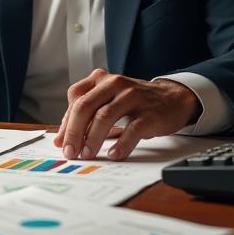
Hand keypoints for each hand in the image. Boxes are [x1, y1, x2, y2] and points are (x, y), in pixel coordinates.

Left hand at [54, 69, 200, 160]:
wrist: (173, 98)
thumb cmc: (134, 102)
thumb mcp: (108, 101)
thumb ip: (85, 116)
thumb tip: (60, 139)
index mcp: (101, 79)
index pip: (75, 98)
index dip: (66, 122)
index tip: (62, 143)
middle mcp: (114, 84)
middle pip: (86, 106)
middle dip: (74, 131)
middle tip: (70, 152)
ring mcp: (133, 96)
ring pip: (105, 116)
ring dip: (93, 139)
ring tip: (88, 154)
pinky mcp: (149, 113)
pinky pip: (132, 130)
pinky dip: (121, 145)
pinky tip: (113, 155)